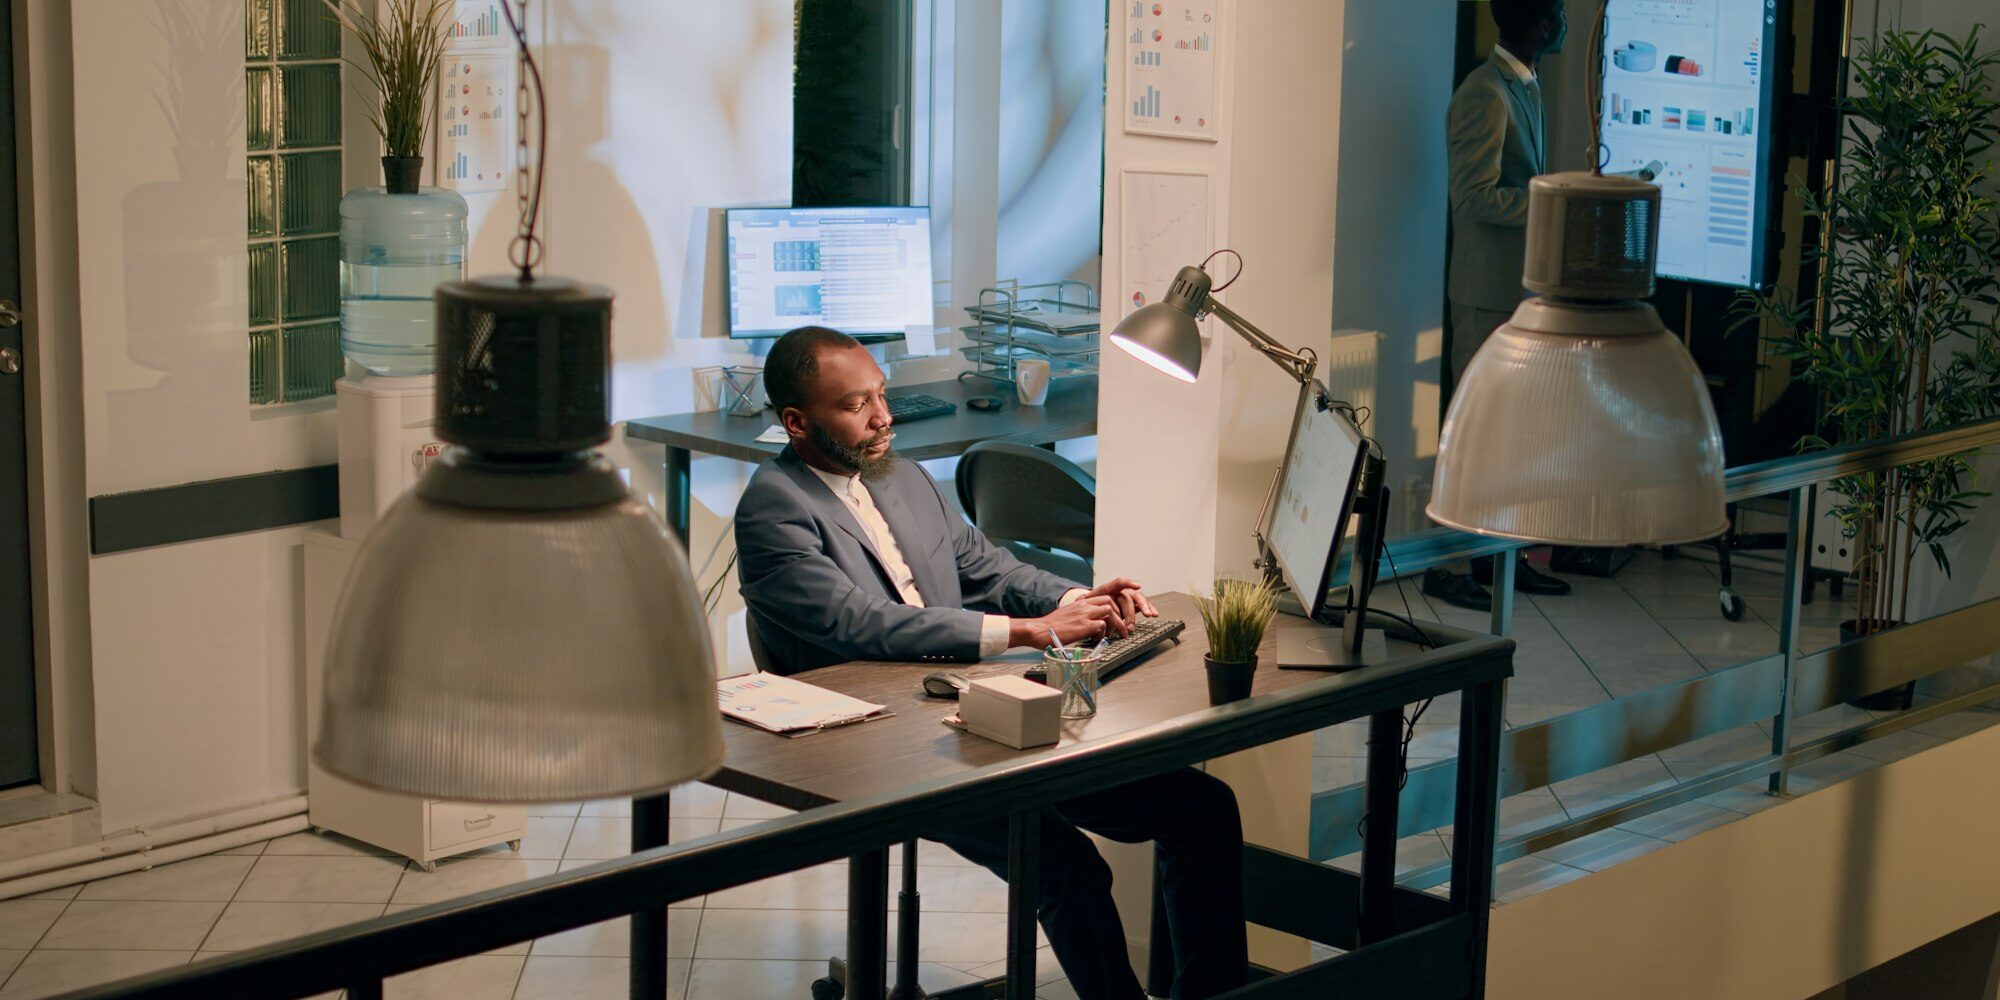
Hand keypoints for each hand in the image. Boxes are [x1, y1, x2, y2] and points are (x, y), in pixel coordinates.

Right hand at [1010, 595, 1126, 648]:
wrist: (1038, 630)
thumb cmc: (1049, 627)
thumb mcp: (1066, 615)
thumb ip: (1078, 615)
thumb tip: (1087, 624)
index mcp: (1079, 602)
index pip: (1103, 596)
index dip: (1113, 605)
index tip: (1116, 615)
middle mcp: (1083, 606)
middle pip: (1110, 601)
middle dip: (1118, 613)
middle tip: (1120, 626)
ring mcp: (1084, 615)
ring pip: (1109, 611)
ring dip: (1114, 624)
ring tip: (1114, 635)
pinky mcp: (1084, 626)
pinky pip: (1102, 626)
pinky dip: (1103, 634)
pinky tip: (1097, 639)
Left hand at [1081, 577, 1157, 623]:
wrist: (1086, 612)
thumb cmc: (1085, 607)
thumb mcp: (1083, 605)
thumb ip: (1091, 608)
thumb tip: (1099, 615)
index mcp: (1106, 590)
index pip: (1117, 583)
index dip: (1127, 583)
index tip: (1137, 586)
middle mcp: (1117, 593)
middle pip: (1129, 596)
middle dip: (1135, 606)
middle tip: (1138, 617)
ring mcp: (1125, 599)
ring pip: (1137, 599)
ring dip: (1144, 607)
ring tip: (1149, 615)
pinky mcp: (1129, 607)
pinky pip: (1140, 606)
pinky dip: (1148, 609)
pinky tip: (1154, 613)